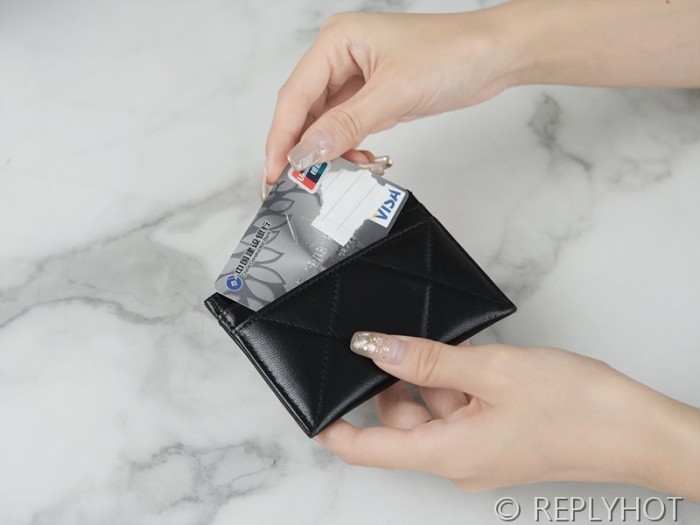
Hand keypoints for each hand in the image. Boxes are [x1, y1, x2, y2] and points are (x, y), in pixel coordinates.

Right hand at [264, 10, 517, 181]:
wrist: (495, 55)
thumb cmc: (452, 55)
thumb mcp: (393, 93)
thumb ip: (346, 125)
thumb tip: (307, 152)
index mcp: (336, 42)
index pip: (295, 96)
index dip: (282, 138)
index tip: (276, 173)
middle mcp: (340, 57)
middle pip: (305, 111)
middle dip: (302, 149)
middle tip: (295, 186)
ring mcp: (356, 78)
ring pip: (326, 123)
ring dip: (328, 152)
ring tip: (335, 176)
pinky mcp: (373, 96)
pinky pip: (348, 128)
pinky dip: (349, 148)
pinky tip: (360, 162)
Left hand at [316, 333, 699, 499]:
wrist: (636, 429)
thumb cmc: (575, 407)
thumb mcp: (491, 372)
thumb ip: (428, 359)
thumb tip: (376, 348)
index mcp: (446, 453)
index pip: (367, 449)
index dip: (333, 428)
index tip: (310, 404)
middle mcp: (457, 459)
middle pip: (399, 422)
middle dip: (398, 382)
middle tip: (413, 343)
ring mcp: (478, 450)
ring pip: (431, 411)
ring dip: (434, 378)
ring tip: (463, 351)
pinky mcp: (497, 438)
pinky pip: (458, 411)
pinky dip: (457, 384)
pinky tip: (478, 361)